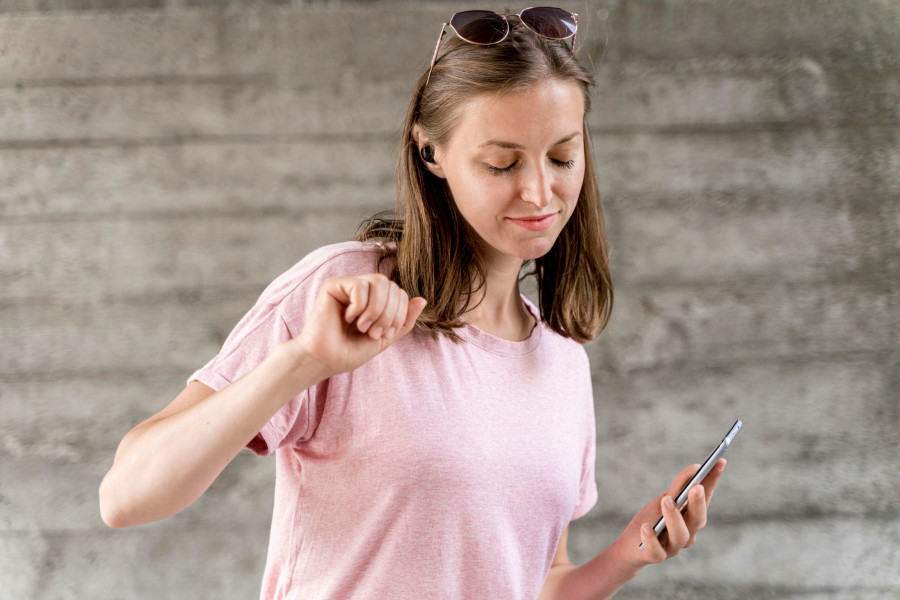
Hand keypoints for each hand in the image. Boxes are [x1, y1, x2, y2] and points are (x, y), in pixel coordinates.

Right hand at [290, 274, 427, 377]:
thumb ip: (404, 321)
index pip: (400, 293)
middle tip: (372, 333)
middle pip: (392, 286)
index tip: (383, 335)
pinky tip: (347, 318)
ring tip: (363, 327)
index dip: (399, 314)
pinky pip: (361, 285)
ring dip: (376, 310)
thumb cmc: (349, 352)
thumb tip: (422, 299)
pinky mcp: (334, 284)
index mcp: (375, 300)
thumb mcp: (384, 338)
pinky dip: (360, 306)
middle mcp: (362, 289)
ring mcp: (348, 285)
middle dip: (389, 314)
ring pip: (380, 282)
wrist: (324, 360)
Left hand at [613, 458, 726, 569]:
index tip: (720, 461)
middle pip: (697, 520)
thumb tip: (696, 467)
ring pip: (680, 535)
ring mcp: (673, 547)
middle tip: (696, 487)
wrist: (631, 546)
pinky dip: (651, 539)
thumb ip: (680, 486)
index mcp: (691, 517)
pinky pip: (656, 550)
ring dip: (674, 517)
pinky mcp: (655, 556)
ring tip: (666, 500)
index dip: (713, 481)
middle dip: (698, 503)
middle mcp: (688, 533)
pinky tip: (646, 528)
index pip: (705, 498)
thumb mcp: (664, 499)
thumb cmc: (652, 520)